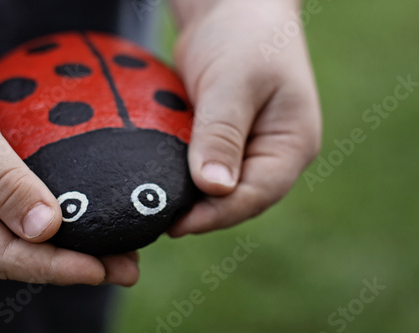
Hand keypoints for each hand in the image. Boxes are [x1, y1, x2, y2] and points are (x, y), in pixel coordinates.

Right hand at [0, 33, 138, 285]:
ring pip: (35, 238)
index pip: (10, 258)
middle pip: (29, 256)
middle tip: (127, 269)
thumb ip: (1, 181)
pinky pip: (35, 211)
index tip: (101, 270)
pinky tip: (94, 214)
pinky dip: (66, 216)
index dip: (58, 268)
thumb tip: (46, 227)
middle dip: (80, 265)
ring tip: (122, 250)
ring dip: (78, 244)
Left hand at [168, 0, 320, 235]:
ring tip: (155, 207)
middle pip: (238, 199)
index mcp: (292, 144)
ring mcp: (248, 149)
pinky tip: (159, 181)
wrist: (232, 7)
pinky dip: (183, 177)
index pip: (257, 193)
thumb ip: (222, 133)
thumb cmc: (246, 36)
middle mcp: (272, 153)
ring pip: (219, 188)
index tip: (177, 225)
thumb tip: (212, 187)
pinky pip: (204, 168)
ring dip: (190, 198)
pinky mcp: (224, 141)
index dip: (217, 214)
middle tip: (158, 220)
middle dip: (201, 212)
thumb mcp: (235, 82)